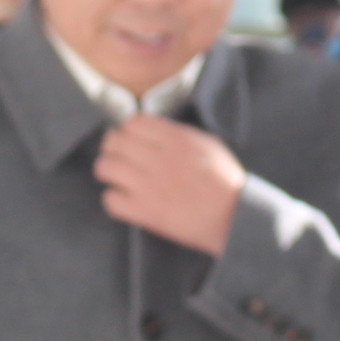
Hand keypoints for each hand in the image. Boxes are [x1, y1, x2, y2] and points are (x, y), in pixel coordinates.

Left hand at [98, 114, 247, 256]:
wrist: (234, 218)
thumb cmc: (225, 181)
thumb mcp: (208, 144)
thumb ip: (178, 134)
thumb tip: (152, 130)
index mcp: (175, 139)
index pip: (132, 123)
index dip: (127, 130)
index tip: (129, 138)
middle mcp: (158, 159)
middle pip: (114, 142)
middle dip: (112, 147)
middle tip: (117, 156)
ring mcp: (148, 186)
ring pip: (106, 167)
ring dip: (108, 170)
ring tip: (116, 176)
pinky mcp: (144, 212)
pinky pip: (110, 200)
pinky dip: (113, 198)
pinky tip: (123, 199)